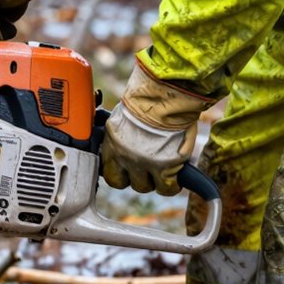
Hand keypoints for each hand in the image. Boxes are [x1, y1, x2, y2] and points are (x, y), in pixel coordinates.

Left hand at [101, 62, 213, 194]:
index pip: (107, 172)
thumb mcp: (123, 119)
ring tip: (162, 169)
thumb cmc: (146, 101)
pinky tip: (175, 175)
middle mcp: (125, 157)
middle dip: (135, 177)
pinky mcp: (166, 166)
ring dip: (154, 181)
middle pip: (125, 183)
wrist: (165, 96)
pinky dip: (172, 184)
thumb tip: (122, 143)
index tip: (125, 170)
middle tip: (146, 168)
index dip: (118, 173)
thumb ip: (121, 137)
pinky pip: (167, 187)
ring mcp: (145, 163)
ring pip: (146, 187)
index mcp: (111, 144)